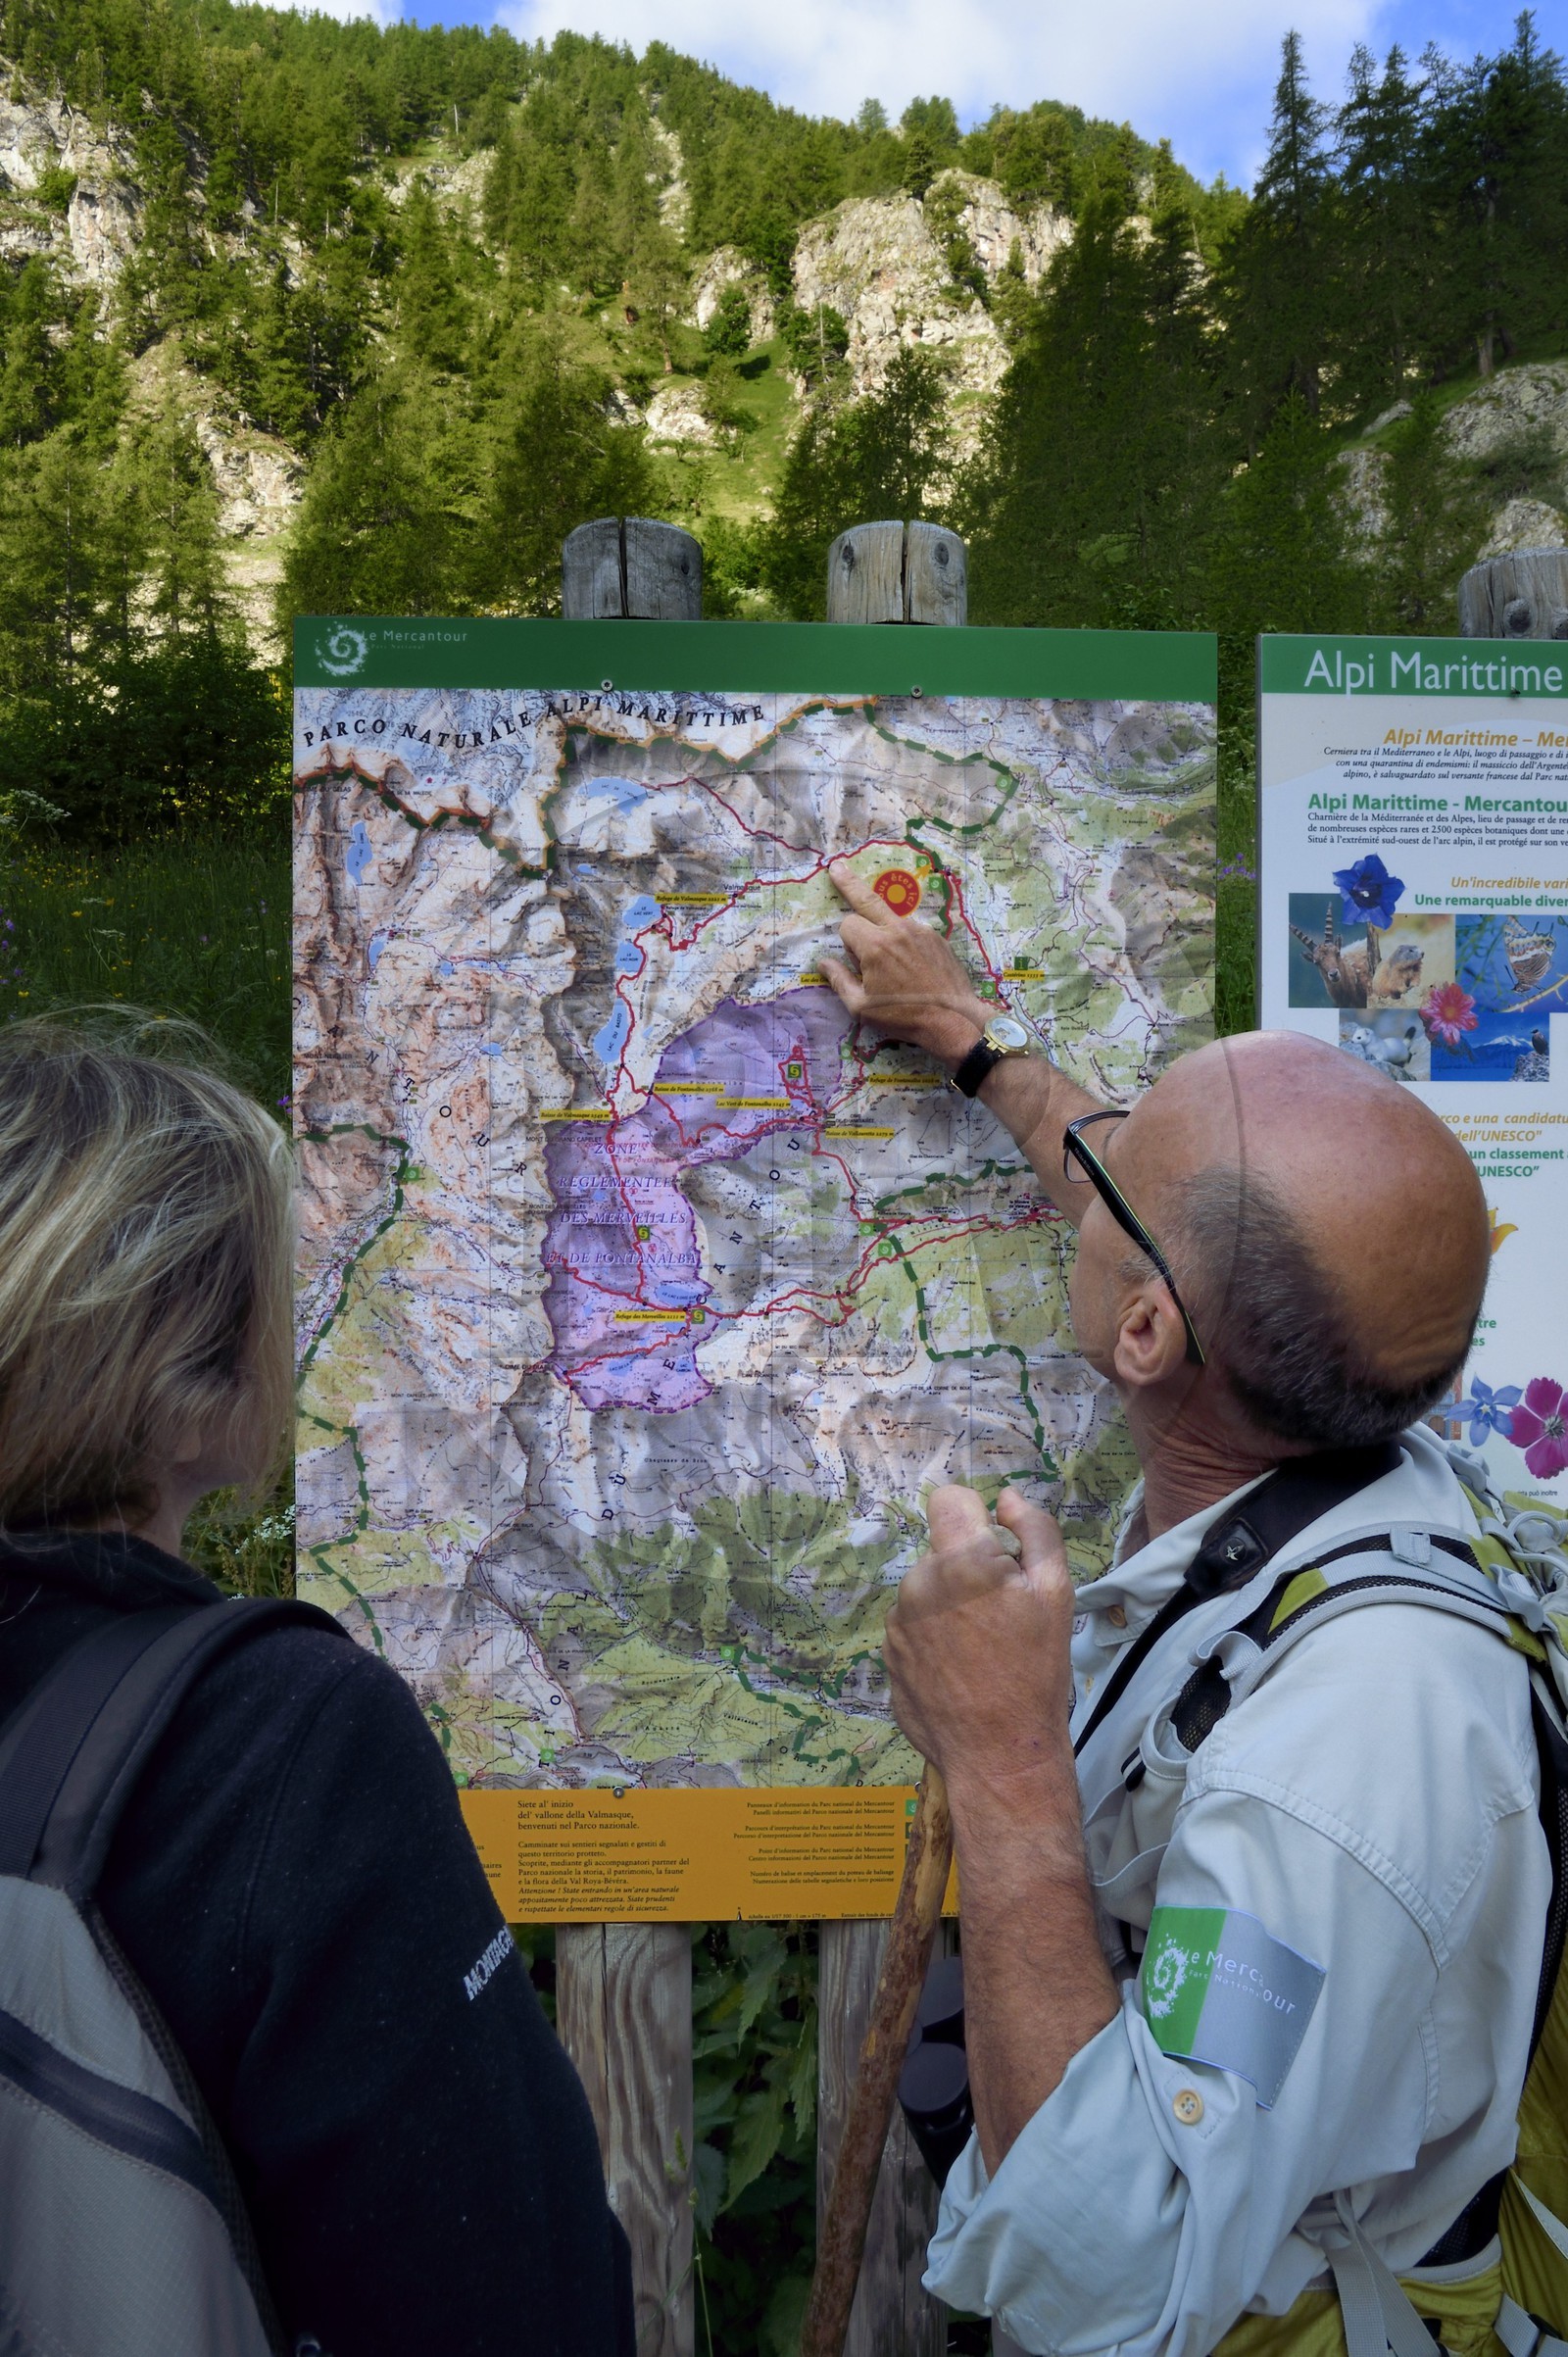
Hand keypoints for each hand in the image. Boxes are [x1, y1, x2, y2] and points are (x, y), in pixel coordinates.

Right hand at [821, 860, 992, 1065]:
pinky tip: (912, 967)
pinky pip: (911, 931)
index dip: (847, 943)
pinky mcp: (936, 937)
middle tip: (837, 867)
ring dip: (883, 930)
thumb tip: (823, 963)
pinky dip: (904, 941)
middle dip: (849, 882)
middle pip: (866, 898)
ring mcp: (920, 931)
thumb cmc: (903, 1016)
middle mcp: (897, 930)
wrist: (953, 1019)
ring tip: (893, 964)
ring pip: (891, 919)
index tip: (855, 962)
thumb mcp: (861, 1007)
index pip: (848, 924)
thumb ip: (839, 980)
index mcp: (875, 946)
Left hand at [884, 1487, 1076, 1787]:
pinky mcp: (886, 1653)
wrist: (999, 1753)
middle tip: (1000, 1615)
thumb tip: (1005, 1497)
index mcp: (960, 1561)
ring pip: (925, 1589)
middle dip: (968, 1569)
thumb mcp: (1055, 1593)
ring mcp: (896, 1621)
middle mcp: (918, 1584)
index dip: (974, 1515)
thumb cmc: (1036, 1673)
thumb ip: (1034, 1530)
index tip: (994, 1548)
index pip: (949, 1499)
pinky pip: (911, 1625)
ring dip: (948, 1604)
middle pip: (942, 1551)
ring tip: (980, 1648)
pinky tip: (958, 1669)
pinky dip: (932, 1636)